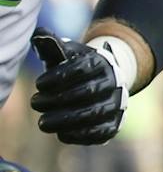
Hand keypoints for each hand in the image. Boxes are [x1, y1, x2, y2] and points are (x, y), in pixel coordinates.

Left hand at [30, 31, 128, 145]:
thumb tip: (39, 35)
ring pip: (95, 113)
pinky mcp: (116, 124)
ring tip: (43, 123)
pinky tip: (62, 134)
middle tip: (35, 103)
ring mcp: (117, 105)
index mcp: (102, 62)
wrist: (105, 82)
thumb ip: (52, 46)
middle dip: (58, 99)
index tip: (38, 84)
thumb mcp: (67, 54)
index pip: (81, 68)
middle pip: (88, 92)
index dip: (59, 77)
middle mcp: (114, 84)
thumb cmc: (78, 67)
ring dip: (67, 120)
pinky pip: (102, 132)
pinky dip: (82, 135)